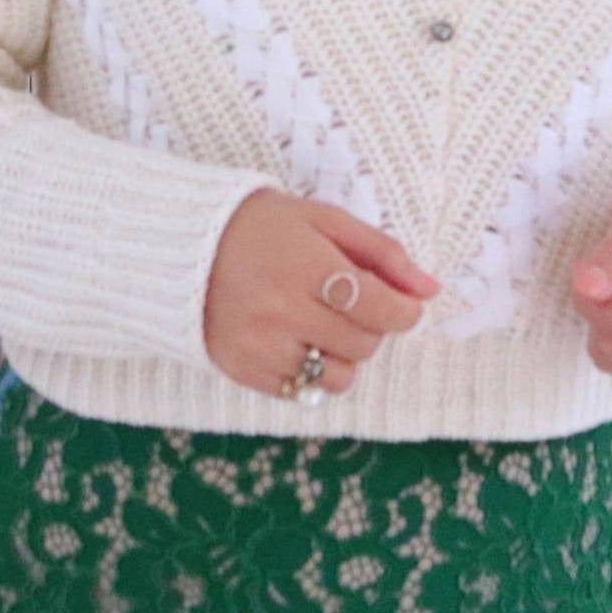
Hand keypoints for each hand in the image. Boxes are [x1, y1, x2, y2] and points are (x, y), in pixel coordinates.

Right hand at [202, 189, 440, 398]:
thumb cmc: (261, 226)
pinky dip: (311, 371)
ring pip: (339, 377)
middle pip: (365, 345)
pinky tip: (294, 340)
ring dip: (344, 355)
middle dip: (370, 326)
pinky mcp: (243, 371)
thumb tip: (431, 290)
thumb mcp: (324, 220)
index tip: (402, 305)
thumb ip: (382, 253)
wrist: (180, 247)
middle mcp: (283, 311)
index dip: (404, 311)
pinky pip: (303, 391)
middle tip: (348, 303)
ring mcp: (261, 346)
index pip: (383, 310)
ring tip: (321, 324)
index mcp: (308, 266)